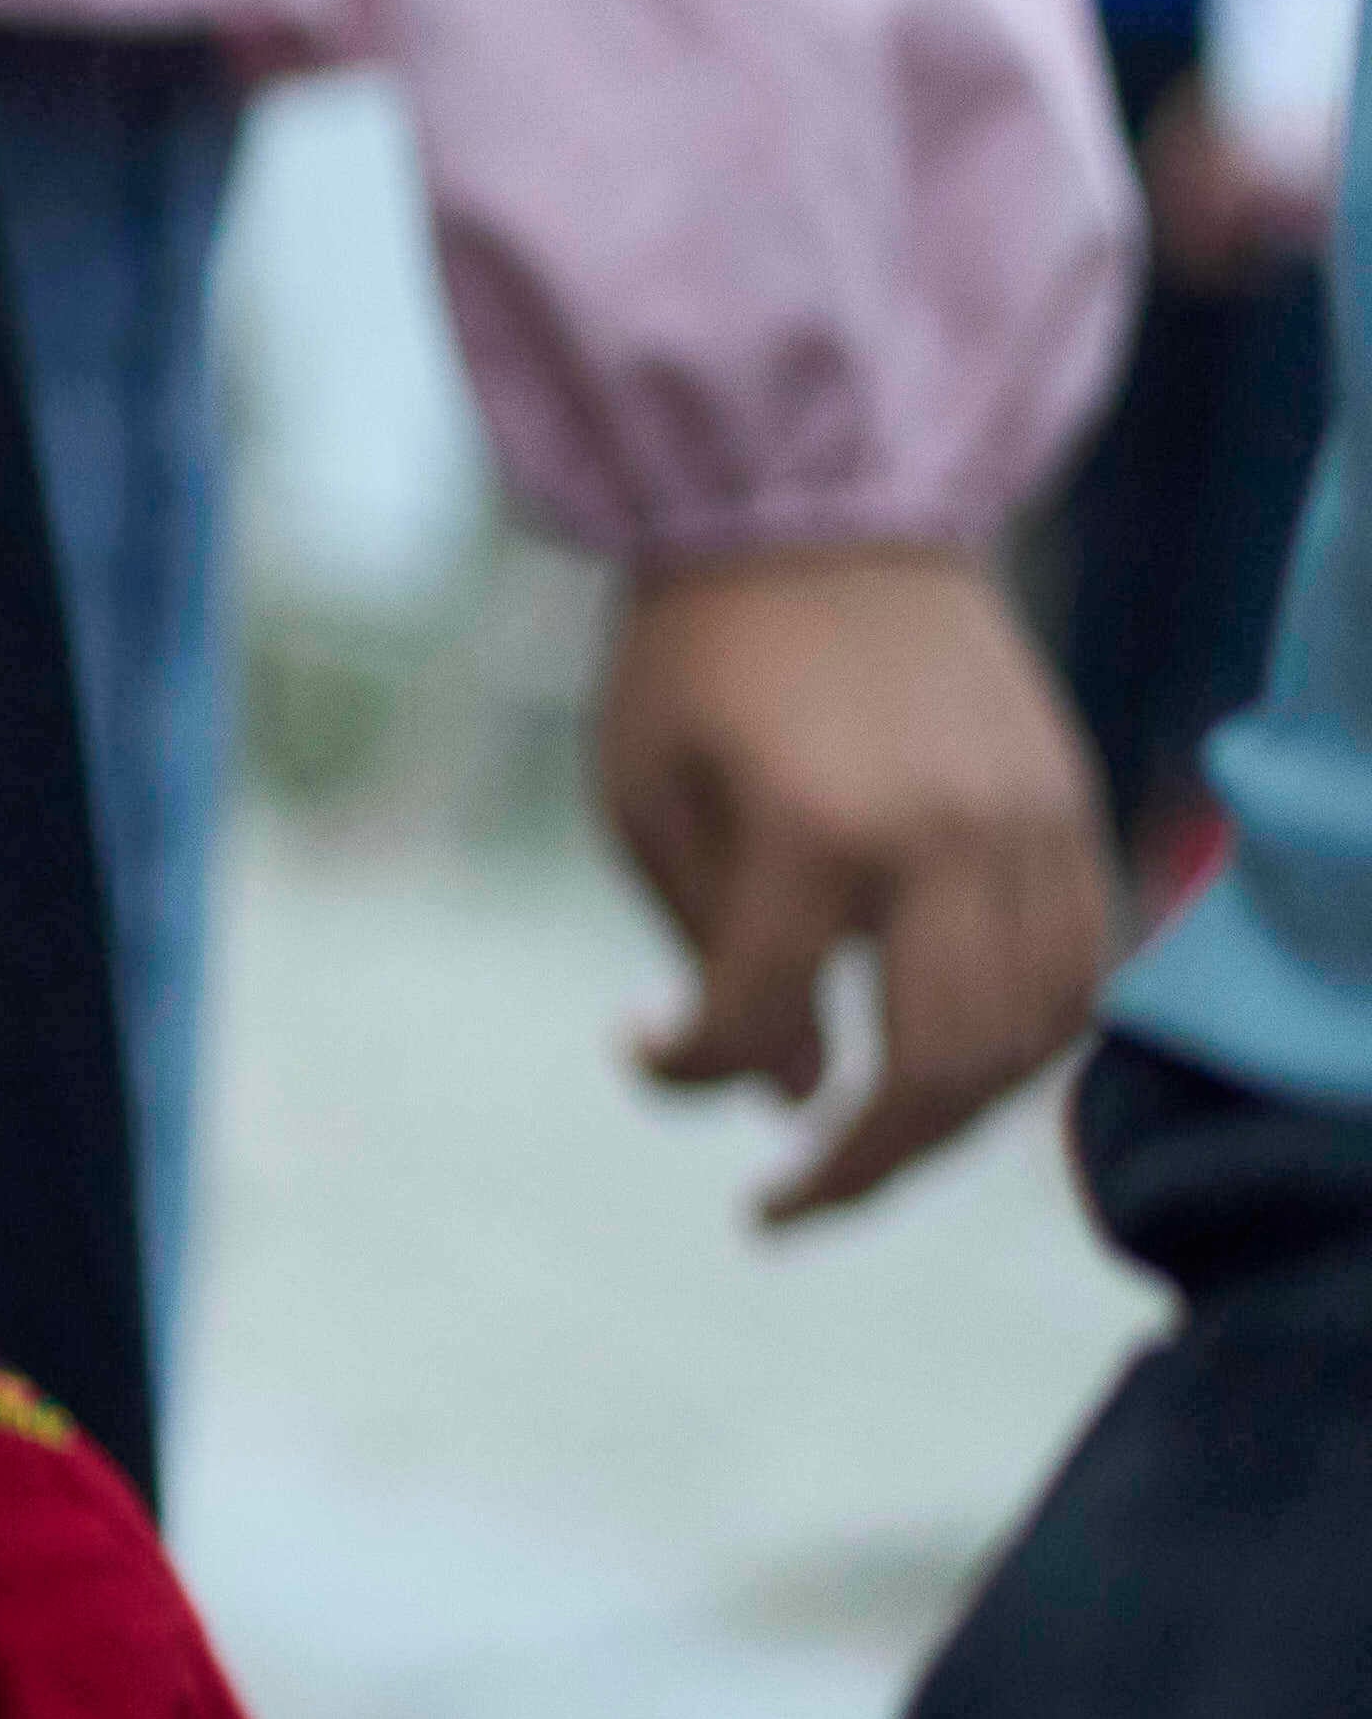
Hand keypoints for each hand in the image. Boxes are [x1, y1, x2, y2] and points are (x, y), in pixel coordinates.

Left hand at [599, 542, 1110, 1224]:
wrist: (816, 510)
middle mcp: (946, 838)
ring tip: (861, 1146)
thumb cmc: (698, 660)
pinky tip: (943, 1065)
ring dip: (949, 1120)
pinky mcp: (1072, 807)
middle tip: (784, 1208)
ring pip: (1031, 1038)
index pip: (760, 1018)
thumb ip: (713, 958)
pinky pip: (1080, 970)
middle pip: (938, 1069)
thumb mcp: (648, 799)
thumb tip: (794, 1098)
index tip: (638, 1048)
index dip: (685, 1067)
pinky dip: (1021, 1042)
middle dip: (860, 1168)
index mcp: (814, 828)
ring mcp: (1030, 825)